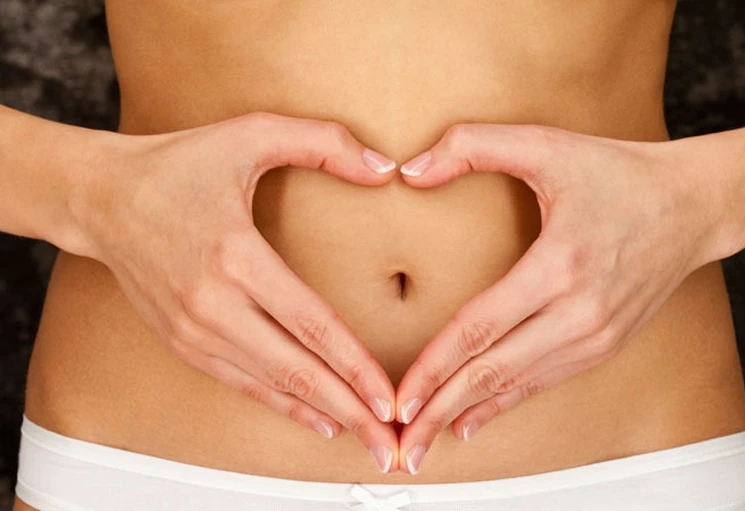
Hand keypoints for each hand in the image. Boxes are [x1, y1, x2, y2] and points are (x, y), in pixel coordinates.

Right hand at [71, 112, 401, 471]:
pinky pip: (241, 383)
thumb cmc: (178, 163)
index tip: (391, 397)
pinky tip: (318, 419)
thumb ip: (323, 142)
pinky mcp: (182, 341)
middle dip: (349, 409)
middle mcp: (212, 303)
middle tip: (389, 443)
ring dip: (322, 414)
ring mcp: (193, 329)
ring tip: (365, 438)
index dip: (355, 366)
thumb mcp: (250, 133)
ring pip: (270, 385)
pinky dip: (281, 405)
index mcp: (234, 255)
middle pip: (295, 369)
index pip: (310, 324)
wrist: (100, 197)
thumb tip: (386, 169)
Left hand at [393, 123, 716, 473]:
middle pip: (493, 372)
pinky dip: (503, 406)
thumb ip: (472, 146)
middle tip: (400, 445)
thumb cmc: (618, 173)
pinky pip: (543, 384)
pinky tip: (471, 422)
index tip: (399, 399)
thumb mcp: (546, 144)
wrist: (694, 205)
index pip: (479, 329)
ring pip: (516, 387)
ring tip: (424, 440)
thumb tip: (409, 171)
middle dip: (440, 410)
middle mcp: (580, 313)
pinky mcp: (604, 346)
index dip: (435, 367)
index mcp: (560, 266)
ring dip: (466, 415)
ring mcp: (596, 337)